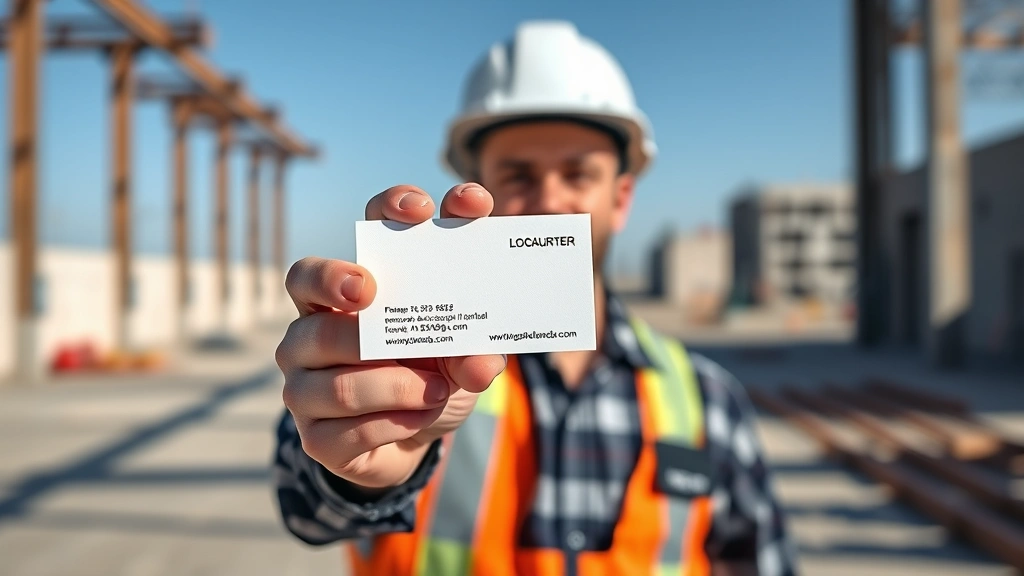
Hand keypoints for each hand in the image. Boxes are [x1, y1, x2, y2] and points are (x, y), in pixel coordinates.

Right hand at [276, 183, 506, 489]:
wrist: (418, 437)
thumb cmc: (435, 374)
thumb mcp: (465, 354)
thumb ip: (478, 348)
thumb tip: (481, 361)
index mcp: (355, 288)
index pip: (366, 228)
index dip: (386, 209)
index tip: (421, 209)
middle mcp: (315, 324)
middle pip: (308, 284)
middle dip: (340, 284)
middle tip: (374, 294)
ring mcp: (305, 381)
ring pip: (336, 376)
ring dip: (394, 384)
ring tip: (436, 390)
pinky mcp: (314, 436)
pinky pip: (348, 428)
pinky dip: (394, 423)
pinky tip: (419, 419)